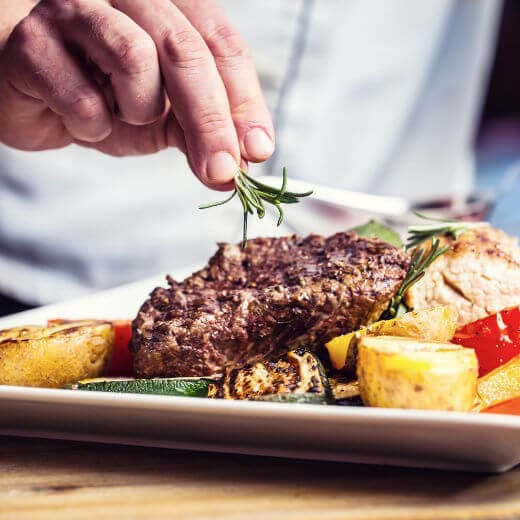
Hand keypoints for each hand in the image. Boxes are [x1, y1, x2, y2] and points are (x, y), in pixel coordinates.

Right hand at [0, 0, 273, 189]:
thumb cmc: (100, 95)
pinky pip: (81, 94)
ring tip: (121, 114)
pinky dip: (91, 124)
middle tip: (223, 172)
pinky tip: (80, 120)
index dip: (246, 100)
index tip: (259, 149)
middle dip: (211, 121)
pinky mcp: (31, 39)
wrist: (27, 91)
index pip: (221, 44)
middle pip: (186, 51)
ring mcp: (75, 8)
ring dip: (138, 109)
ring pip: (135, 57)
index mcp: (168, 6)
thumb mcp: (160, 114)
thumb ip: (198, 129)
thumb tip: (241, 164)